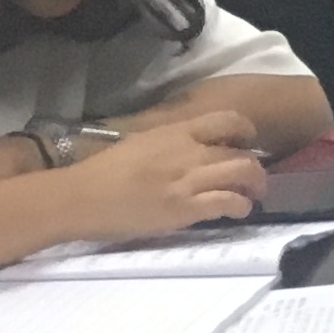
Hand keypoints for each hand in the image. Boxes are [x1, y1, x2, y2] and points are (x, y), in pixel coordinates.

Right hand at [55, 110, 269, 241]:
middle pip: (241, 152)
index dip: (246, 132)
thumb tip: (189, 145)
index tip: (246, 144)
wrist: (78, 198)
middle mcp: (187, 152)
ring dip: (255, 186)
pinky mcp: (183, 208)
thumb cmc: (102, 172)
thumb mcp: (141, 142)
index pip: (228, 120)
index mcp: (175, 132)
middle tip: (253, 179)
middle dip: (255, 167)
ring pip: (243, 174)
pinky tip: (238, 212)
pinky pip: (227, 202)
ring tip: (252, 196)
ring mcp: (187, 180)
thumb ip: (170, 142)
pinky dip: (240, 206)